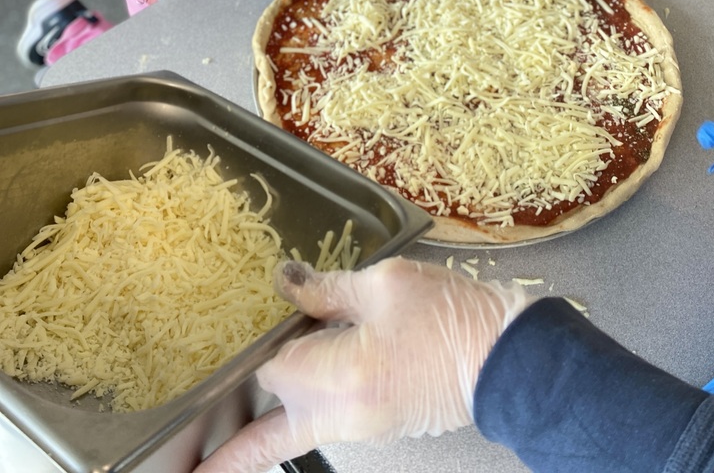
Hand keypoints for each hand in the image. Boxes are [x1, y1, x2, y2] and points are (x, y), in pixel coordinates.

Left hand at [193, 257, 530, 472]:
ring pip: (291, 438)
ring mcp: (358, 428)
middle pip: (268, 433)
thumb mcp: (384, 284)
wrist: (502, 358)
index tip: (223, 337)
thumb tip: (286, 281)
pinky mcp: (373, 427)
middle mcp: (342, 414)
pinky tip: (280, 405)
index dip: (249, 347)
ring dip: (256, 440)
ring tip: (210, 462)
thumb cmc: (447, 315)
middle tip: (189, 466)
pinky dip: (294, 422)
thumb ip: (327, 288)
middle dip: (230, 442)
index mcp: (340, 374)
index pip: (270, 368)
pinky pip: (319, 429)